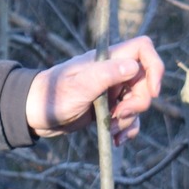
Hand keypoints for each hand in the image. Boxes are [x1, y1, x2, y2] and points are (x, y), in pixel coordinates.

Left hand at [25, 35, 164, 145]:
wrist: (34, 113)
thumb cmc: (53, 95)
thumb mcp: (80, 86)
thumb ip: (106, 75)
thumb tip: (133, 66)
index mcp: (108, 59)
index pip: (143, 49)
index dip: (154, 67)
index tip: (153, 91)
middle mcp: (112, 72)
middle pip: (145, 81)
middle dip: (138, 102)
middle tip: (120, 114)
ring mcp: (111, 90)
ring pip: (138, 102)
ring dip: (130, 119)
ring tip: (111, 128)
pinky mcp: (107, 108)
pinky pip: (129, 117)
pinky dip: (127, 129)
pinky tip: (116, 139)